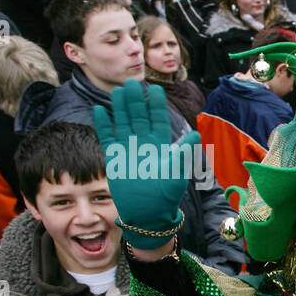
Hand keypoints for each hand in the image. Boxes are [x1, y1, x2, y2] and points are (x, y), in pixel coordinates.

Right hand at [91, 80, 192, 249]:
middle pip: (139, 117)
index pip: (159, 120)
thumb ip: (183, 153)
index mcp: (161, 145)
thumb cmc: (165, 195)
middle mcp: (144, 143)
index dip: (157, 105)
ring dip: (121, 108)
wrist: (146, 212)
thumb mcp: (177, 173)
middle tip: (133, 82)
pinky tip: (99, 109)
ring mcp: (128, 148)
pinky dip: (103, 124)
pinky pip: (107, 136)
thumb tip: (196, 133)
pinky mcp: (114, 156)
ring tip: (117, 91)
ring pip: (123, 122)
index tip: (156, 89)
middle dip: (137, 100)